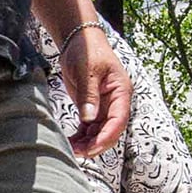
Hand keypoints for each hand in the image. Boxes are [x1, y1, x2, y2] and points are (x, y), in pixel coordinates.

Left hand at [59, 20, 130, 158]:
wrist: (79, 40)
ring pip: (99, 132)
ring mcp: (105, 106)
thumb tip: (89, 119)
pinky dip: (81, 137)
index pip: (119, 120)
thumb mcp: (87, 70)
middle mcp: (116, 102)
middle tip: (77, 152)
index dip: (107, 136)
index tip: (93, 147)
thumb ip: (88, 95)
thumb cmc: (87, 50)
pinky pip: (89, 127)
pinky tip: (70, 142)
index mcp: (121, 91)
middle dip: (96, 144)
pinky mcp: (92, 107)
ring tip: (71, 149)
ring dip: (87, 143)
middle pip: (110, 130)